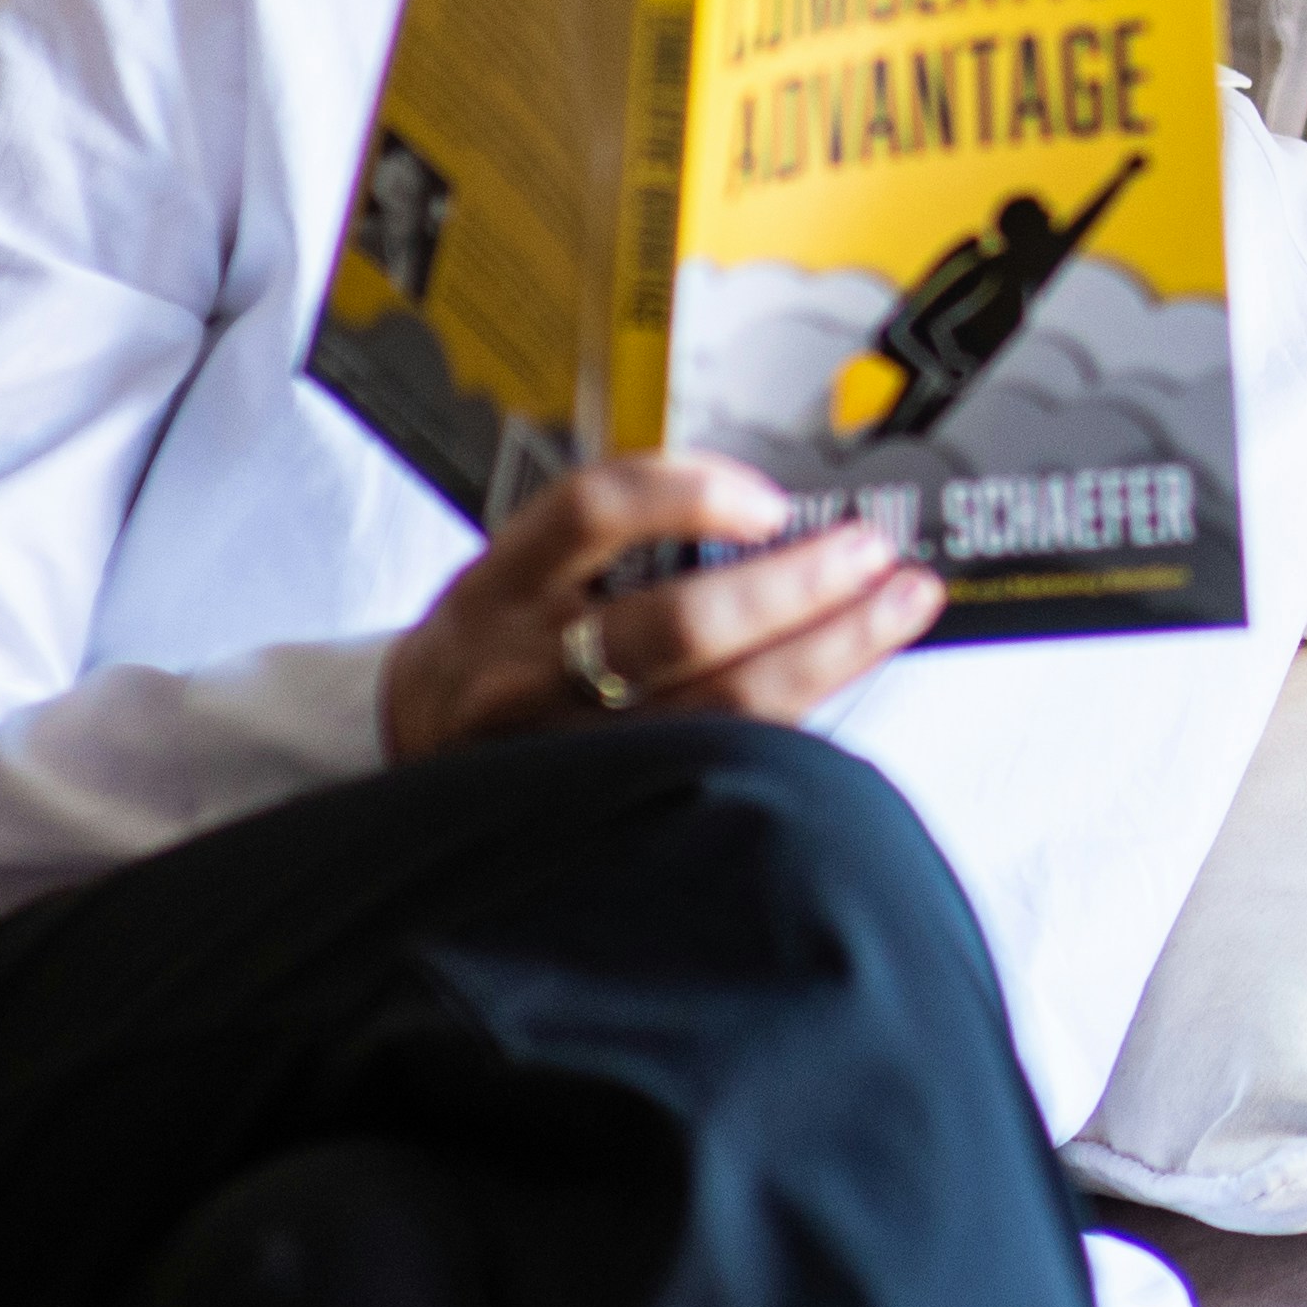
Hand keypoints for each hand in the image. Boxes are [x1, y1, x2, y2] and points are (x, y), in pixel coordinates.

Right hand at [382, 454, 939, 760]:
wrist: (409, 747)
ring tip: (896, 607)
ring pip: (718, 710)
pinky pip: (724, 763)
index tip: (768, 500)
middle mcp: (523, 672)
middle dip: (795, 584)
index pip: (592, 512)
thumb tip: (770, 509)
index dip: (690, 494)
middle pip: (676, 626)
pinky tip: (845, 680)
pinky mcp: (604, 811)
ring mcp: (564, 754)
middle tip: (871, 552)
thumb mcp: (520, 571)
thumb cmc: (495, 644)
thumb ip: (618, 539)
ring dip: (828, 652)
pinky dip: (798, 718)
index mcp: (500, 586)